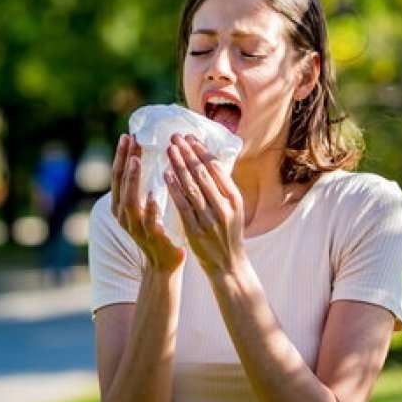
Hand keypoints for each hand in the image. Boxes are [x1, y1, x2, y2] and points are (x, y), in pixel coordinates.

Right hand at [111, 134, 184, 273]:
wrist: (164, 263)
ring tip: (136, 159)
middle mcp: (123, 215)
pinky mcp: (150, 237)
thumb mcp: (146, 205)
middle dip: (124, 160)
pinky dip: (150, 207)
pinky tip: (154, 194)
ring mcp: (135, 227)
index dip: (122, 155)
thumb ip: (144, 186)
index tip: (127, 135)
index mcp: (120, 205)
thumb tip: (148, 156)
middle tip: (130, 139)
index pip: (118, 175)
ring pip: (130, 199)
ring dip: (132, 179)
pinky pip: (148, 220)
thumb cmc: (158, 228)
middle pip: (120, 183)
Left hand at [165, 133, 245, 276]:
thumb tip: (209, 161)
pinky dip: (174, 189)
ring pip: (192, 187)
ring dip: (179, 166)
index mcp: (235, 199)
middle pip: (203, 174)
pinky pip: (183, 206)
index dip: (202, 151)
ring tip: (170, 150)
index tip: (190, 137)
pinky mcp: (196, 231)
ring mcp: (210, 219)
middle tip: (176, 137)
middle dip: (188, 153)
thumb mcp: (233, 209)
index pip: (217, 168)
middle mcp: (224, 207)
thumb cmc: (228, 233)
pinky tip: (166, 175)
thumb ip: (222, 188)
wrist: (228, 265)